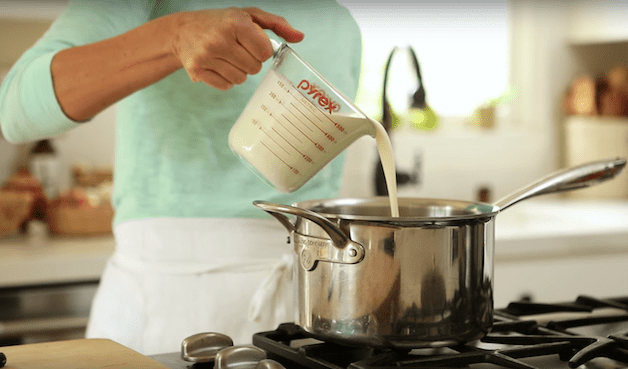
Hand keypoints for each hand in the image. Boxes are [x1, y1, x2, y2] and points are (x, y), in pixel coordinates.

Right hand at [171, 7, 303, 89]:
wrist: (182, 30)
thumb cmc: (220, 22)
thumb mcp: (249, 15)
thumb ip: (277, 24)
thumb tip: (300, 37)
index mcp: (235, 23)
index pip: (265, 52)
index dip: (261, 50)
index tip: (251, 43)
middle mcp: (220, 39)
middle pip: (254, 68)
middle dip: (250, 61)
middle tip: (237, 50)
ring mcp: (206, 56)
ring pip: (241, 79)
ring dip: (238, 71)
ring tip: (226, 57)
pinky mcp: (197, 71)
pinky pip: (227, 86)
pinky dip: (226, 79)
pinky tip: (217, 65)